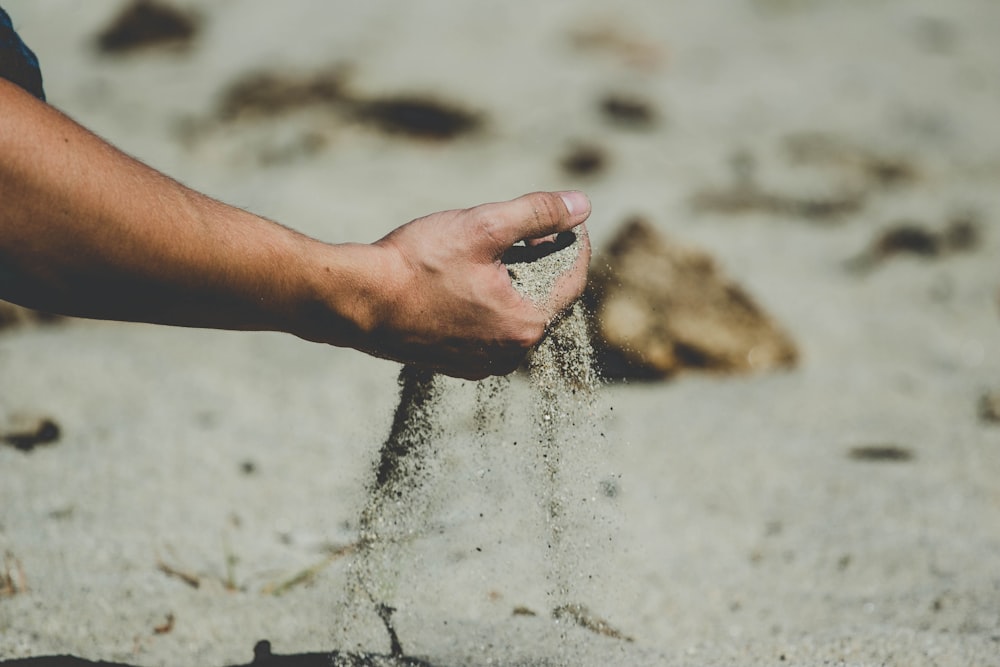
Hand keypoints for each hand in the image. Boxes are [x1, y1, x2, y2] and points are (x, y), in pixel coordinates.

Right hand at [361, 191, 590, 378]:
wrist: (356, 302)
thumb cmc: (417, 264)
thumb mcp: (483, 227)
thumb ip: (537, 215)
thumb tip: (582, 205)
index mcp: (527, 325)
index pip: (572, 280)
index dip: (573, 243)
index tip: (566, 219)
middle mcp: (510, 355)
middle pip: (544, 300)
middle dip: (542, 263)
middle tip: (527, 231)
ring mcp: (480, 364)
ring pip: (514, 315)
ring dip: (513, 283)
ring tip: (493, 252)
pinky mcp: (454, 364)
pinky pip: (487, 330)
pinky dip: (487, 304)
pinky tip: (464, 280)